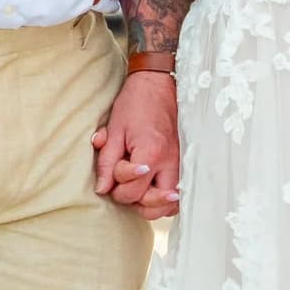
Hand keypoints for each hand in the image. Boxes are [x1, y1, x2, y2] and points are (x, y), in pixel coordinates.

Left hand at [91, 71, 180, 220]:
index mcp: (151, 154)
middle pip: (153, 205)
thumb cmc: (135, 103)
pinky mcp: (186, 162)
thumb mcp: (115, 130)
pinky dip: (167, 198)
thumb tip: (102, 189)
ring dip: (152, 203)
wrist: (158, 84)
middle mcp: (171, 163)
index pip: (132, 192)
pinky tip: (154, 190)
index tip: (113, 171)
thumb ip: (107, 162)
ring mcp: (182, 164)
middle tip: (124, 187)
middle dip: (134, 200)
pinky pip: (181, 193)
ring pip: (170, 204)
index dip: (116, 187)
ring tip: (139, 190)